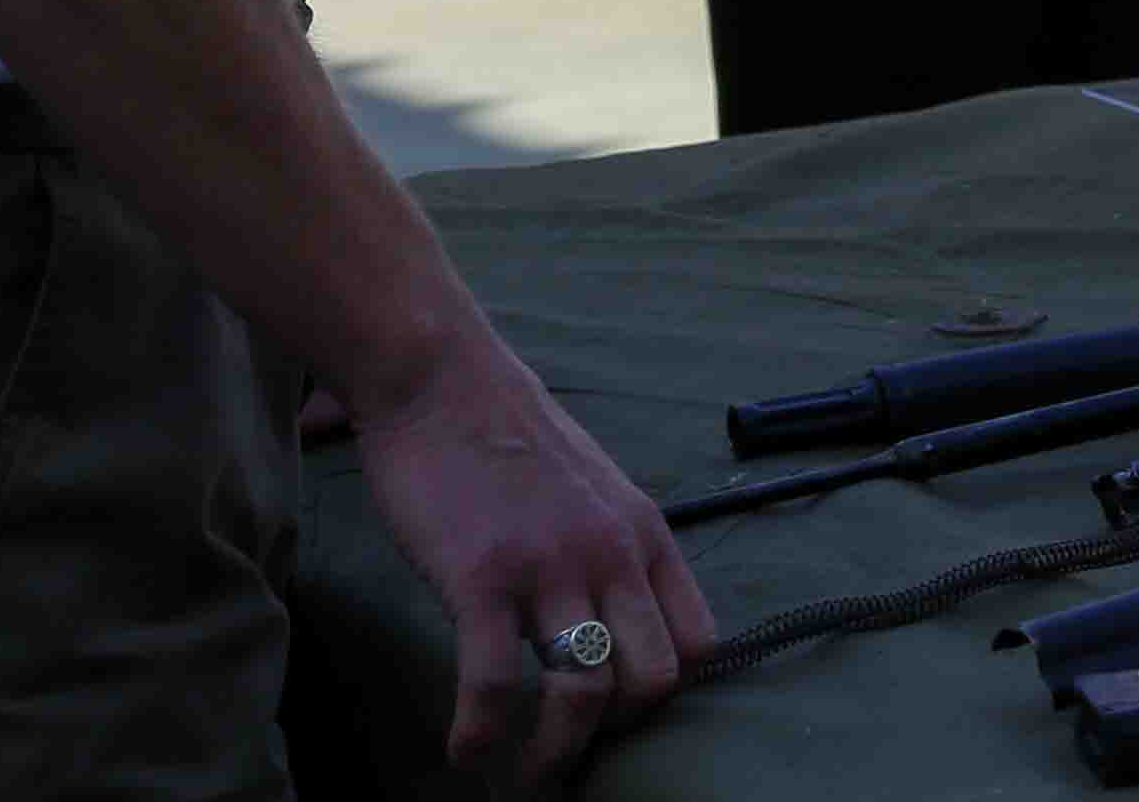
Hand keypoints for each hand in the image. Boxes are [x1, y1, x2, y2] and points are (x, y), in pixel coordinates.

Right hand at [348, 330, 717, 791]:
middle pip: (655, 681)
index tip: (615, 710)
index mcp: (644, 532)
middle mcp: (611, 552)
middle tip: (566, 745)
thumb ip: (613, 547)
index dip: (664, 692)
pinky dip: (483, 735)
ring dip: (551, 755)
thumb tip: (614, 617)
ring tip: (516, 774)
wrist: (439, 376)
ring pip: (587, 695)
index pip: (698, 642)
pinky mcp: (483, 576)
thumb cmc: (507, 434)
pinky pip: (496, 684)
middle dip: (614, 732)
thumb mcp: (594, 486)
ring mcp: (550, 565)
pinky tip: (465, 748)